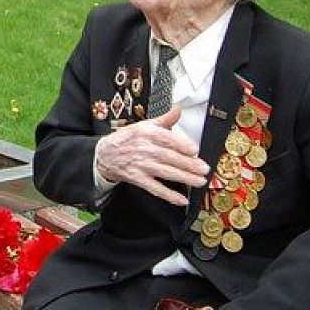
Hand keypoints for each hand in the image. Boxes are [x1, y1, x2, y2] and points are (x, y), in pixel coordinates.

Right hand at [94, 105, 209, 205]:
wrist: (105, 154)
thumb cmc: (126, 139)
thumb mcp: (144, 125)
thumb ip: (164, 119)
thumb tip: (178, 109)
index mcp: (146, 133)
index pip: (167, 139)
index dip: (182, 145)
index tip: (195, 150)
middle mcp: (144, 149)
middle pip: (169, 157)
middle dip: (189, 164)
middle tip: (204, 169)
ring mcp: (141, 165)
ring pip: (165, 172)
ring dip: (184, 178)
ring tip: (199, 181)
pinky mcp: (138, 179)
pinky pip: (155, 188)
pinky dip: (169, 195)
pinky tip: (181, 199)